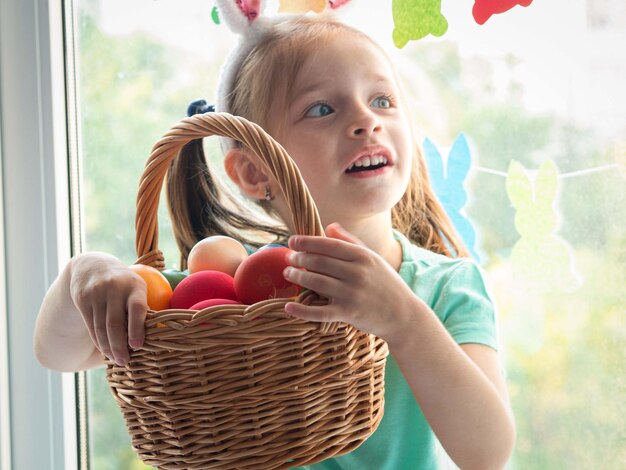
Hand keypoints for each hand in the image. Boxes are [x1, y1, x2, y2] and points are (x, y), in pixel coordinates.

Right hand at [69, 253, 147, 364]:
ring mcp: (97, 294)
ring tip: (116, 360)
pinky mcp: (83, 299)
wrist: (93, 266)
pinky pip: (91, 326)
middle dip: (120, 346)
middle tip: (125, 362)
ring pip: (101, 327)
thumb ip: (144, 305)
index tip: (138, 346)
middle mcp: (115, 288)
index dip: (137, 328)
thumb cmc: (124, 283)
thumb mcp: (136, 286)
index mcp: (135, 285)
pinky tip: (105, 350)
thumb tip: (158, 334)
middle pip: (115, 323)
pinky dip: (98, 341)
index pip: (137, 308)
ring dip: (108, 347)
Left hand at [283, 223, 414, 338]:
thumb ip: (350, 241)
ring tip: (288, 273)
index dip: (307, 242)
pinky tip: (288, 307)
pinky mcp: (349, 313)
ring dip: (298, 277)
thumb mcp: (372, 258)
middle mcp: (358, 273)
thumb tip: (329, 226)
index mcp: (363, 256)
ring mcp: (353, 294)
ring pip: (317, 283)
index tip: (292, 241)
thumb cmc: (385, 283)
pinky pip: (320, 312)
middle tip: (288, 258)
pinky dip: (302, 310)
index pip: (329, 245)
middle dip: (299, 259)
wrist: (403, 314)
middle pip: (320, 262)